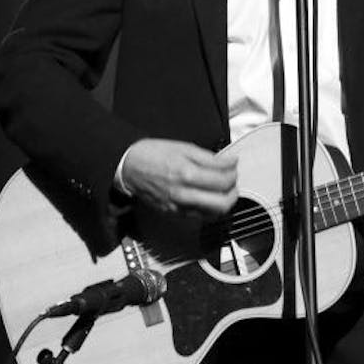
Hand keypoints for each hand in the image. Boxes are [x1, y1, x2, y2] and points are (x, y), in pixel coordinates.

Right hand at [120, 139, 238, 217]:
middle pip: (222, 202)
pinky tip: (210, 197)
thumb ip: (209, 158)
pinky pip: (201, 216)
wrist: (130, 168)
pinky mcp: (175, 214)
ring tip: (223, 189)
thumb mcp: (184, 148)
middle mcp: (183, 193)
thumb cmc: (154, 154)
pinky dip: (211, 208)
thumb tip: (230, 162)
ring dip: (225, 201)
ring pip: (214, 213)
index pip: (222, 179)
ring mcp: (179, 206)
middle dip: (233, 190)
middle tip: (232, 179)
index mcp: (186, 173)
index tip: (233, 164)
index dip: (233, 170)